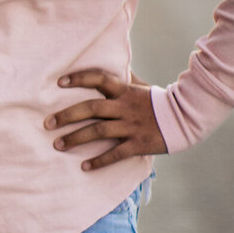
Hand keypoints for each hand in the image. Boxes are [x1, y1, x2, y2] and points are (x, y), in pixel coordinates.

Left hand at [46, 70, 166, 170]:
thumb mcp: (141, 87)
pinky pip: (116, 153)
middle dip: (66, 116)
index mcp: (124, 91)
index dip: (79, 78)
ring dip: (76, 138)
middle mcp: (125, 107)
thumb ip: (124, 79)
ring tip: (58, 144)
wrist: (186, 117)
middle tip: (47, 123)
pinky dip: (99, 161)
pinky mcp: (139, 143)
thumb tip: (113, 65)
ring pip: (99, 131)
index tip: (59, 82)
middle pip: (91, 108)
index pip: (99, 79)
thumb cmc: (158, 101)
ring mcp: (131, 126)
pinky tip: (84, 167)